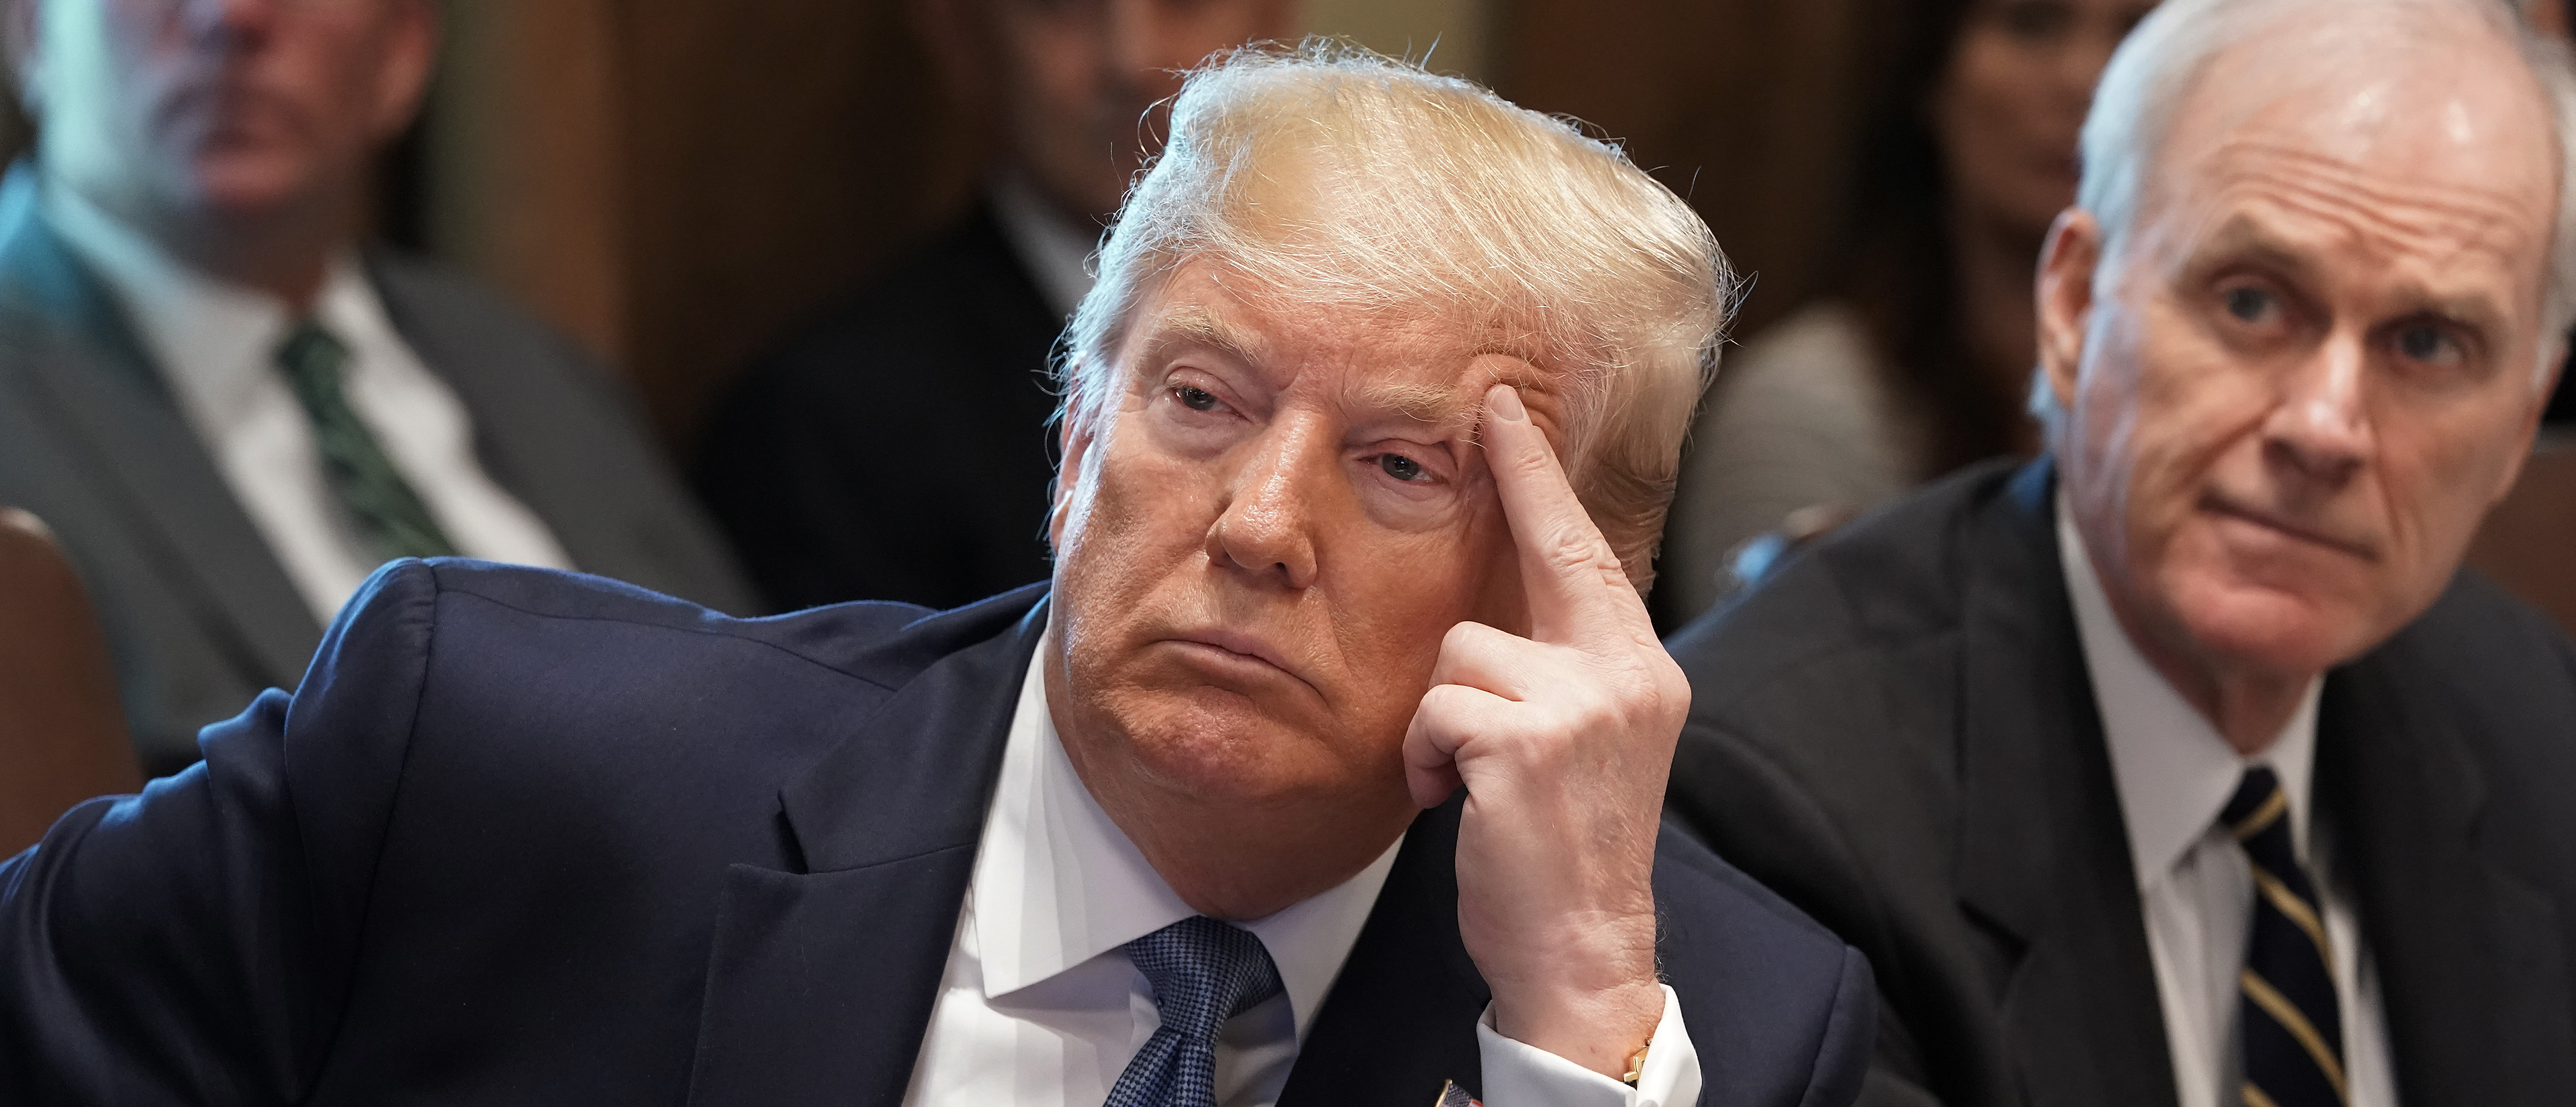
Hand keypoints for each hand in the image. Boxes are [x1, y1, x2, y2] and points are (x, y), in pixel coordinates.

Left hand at [1402, 383, 1686, 1078]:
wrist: (1583, 948)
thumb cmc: (1565, 850)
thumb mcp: (1583, 745)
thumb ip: (1564, 672)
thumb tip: (1507, 608)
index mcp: (1641, 672)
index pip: (1592, 555)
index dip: (1547, 479)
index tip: (1512, 412)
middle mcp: (1626, 675)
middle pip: (1548, 551)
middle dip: (1515, 474)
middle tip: (1486, 411)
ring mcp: (1582, 704)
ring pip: (1461, 649)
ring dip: (1437, 717)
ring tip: (1462, 777)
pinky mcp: (1525, 739)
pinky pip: (1434, 708)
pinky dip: (1422, 756)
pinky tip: (1450, 800)